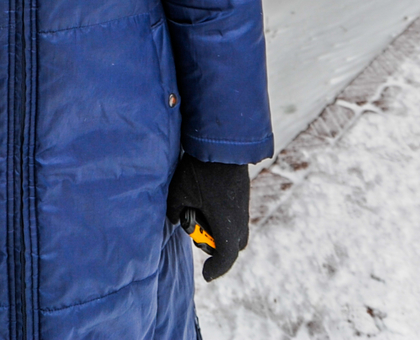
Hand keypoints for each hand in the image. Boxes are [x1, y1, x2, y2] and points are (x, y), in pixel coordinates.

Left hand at [165, 154, 251, 281]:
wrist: (222, 144)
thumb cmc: (200, 170)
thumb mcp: (179, 191)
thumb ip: (175, 210)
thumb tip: (175, 219)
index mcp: (226, 226)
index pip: (225, 259)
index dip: (216, 270)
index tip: (206, 275)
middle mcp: (239, 220)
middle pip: (233, 247)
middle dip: (218, 251)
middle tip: (199, 238)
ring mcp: (243, 207)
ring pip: (237, 232)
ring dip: (222, 233)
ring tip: (200, 217)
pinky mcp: (243, 196)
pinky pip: (237, 217)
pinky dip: (225, 219)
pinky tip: (208, 205)